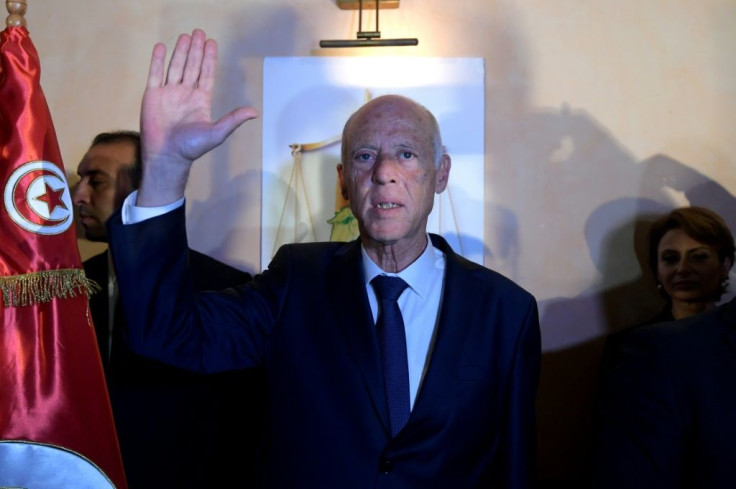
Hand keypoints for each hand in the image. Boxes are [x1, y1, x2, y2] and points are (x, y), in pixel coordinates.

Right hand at [138, 29, 257, 205]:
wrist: (166, 156)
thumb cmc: (191, 147)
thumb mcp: (217, 132)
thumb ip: (233, 120)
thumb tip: (254, 112)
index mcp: (200, 101)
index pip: (207, 74)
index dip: (210, 59)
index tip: (212, 43)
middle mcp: (185, 94)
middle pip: (192, 66)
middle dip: (196, 50)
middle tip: (199, 32)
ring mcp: (169, 94)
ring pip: (175, 67)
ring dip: (180, 51)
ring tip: (185, 36)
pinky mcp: (152, 96)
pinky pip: (155, 74)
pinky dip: (158, 60)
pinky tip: (162, 47)